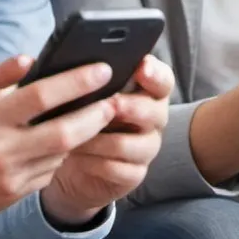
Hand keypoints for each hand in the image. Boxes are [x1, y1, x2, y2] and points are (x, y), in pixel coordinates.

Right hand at [0, 56, 117, 236]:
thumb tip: (30, 59)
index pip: (44, 96)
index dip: (79, 82)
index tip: (102, 69)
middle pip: (65, 132)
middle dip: (97, 115)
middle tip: (115, 100)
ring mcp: (5, 178)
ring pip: (60, 156)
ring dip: (81, 137)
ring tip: (97, 118)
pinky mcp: (6, 198)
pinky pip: (45, 175)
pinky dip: (58, 158)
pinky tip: (63, 143)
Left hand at [42, 56, 174, 224]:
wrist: (78, 164)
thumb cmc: (85, 117)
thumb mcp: (89, 94)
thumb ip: (94, 77)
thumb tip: (79, 64)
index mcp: (149, 93)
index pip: (163, 80)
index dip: (155, 74)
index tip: (141, 67)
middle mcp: (154, 119)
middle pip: (154, 111)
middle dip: (130, 107)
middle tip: (109, 103)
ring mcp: (147, 148)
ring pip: (133, 144)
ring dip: (100, 139)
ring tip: (74, 136)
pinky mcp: (134, 174)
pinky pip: (119, 169)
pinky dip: (94, 163)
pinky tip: (74, 156)